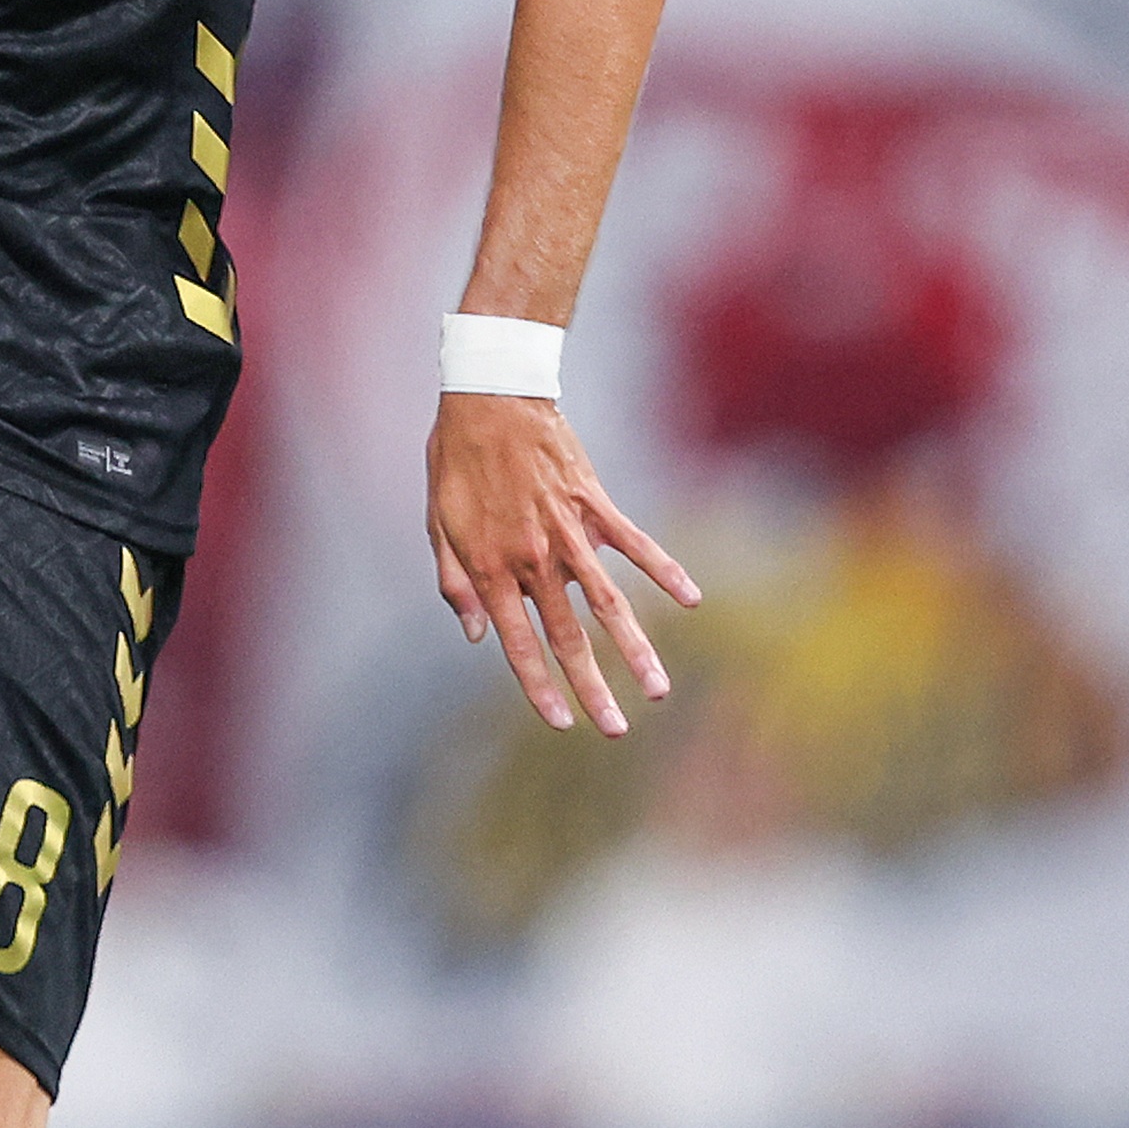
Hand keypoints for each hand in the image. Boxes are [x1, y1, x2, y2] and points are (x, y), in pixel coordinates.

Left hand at [426, 394, 699, 735]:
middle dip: (591, 687)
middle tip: (615, 731)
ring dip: (635, 649)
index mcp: (492, 567)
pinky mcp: (595, 503)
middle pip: (568, 635)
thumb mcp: (437, 524)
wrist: (489, 396)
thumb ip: (455, 584)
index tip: (560, 723)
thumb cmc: (456, 461)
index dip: (538, 687)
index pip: (519, 643)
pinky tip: (691, 599)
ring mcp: (569, 531)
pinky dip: (664, 570)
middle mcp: (534, 558)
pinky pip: (636, 543)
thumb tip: (478, 637)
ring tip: (657, 690)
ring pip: (608, 602)